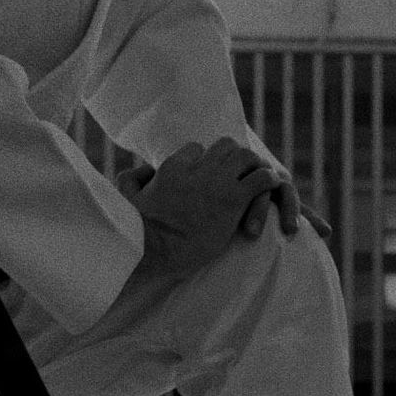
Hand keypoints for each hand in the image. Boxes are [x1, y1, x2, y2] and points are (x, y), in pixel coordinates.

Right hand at [122, 138, 292, 286]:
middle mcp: (196, 168)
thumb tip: (144, 169)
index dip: (205, 162)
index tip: (210, 177)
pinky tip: (269, 189)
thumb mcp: (126, 198)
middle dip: (234, 158)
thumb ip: (132, 178)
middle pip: (225, 146)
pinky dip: (269, 181)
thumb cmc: (137, 230)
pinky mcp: (232, 199)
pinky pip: (261, 179)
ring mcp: (216, 182)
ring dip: (254, 166)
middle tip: (240, 175)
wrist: (153, 249)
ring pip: (245, 156)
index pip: (196, 149)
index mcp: (172, 167)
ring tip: (259, 180)